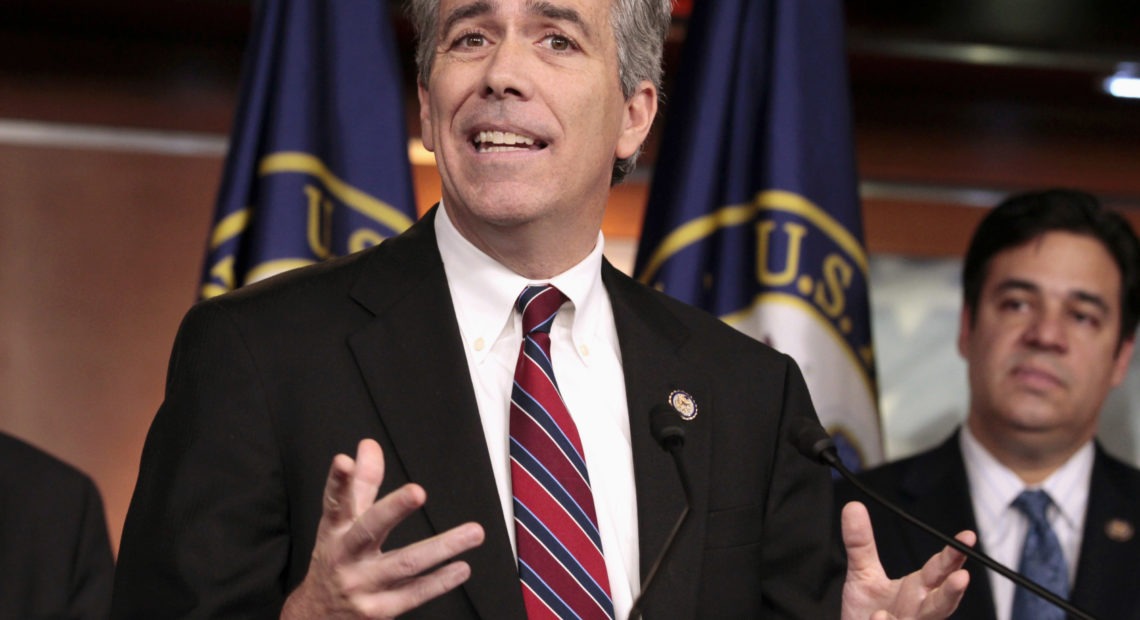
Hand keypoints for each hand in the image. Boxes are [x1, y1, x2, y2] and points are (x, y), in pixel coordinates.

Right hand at [281, 439, 484, 618]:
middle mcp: (345, 556)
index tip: (343, 462)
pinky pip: (413, 594)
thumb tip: (369, 446)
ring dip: (442, 548)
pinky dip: (440, 581)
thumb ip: (360, 484)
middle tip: (417, 491)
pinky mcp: (378, 611)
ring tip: (473, 533)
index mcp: (335, 531)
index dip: (338, 482)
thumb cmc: (335, 561)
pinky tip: (461, 568)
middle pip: (369, 528)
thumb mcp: (340, 524)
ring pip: (404, 564)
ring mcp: (361, 585)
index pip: (335, 501)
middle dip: (392, 509)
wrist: (317, 616)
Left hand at [839, 501, 972, 619]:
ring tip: (900, 604)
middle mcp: (919, 611)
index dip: (953, 556)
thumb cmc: (867, 610)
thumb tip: (853, 507)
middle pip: (942, 603)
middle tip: (962, 577)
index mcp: (917, 590)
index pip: (940, 570)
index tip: (967, 537)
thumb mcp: (862, 573)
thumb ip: (860, 544)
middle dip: (952, 591)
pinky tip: (878, 616)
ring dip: (922, 614)